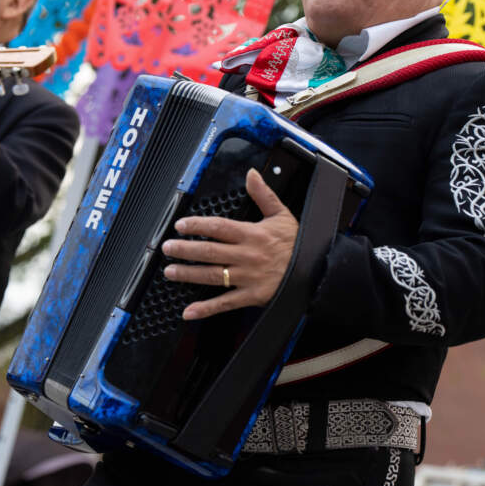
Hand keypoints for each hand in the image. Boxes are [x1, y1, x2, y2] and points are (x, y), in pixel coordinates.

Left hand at [161, 168, 298, 319]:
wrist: (317, 270)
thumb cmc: (298, 243)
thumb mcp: (282, 215)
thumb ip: (263, 194)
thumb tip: (251, 173)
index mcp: (252, 234)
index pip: (218, 228)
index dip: (196, 226)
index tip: (181, 225)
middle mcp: (247, 256)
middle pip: (209, 251)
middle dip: (184, 250)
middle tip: (167, 248)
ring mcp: (248, 277)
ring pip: (212, 276)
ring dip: (188, 274)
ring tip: (170, 272)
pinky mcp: (252, 296)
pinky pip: (225, 303)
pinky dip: (206, 309)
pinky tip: (189, 311)